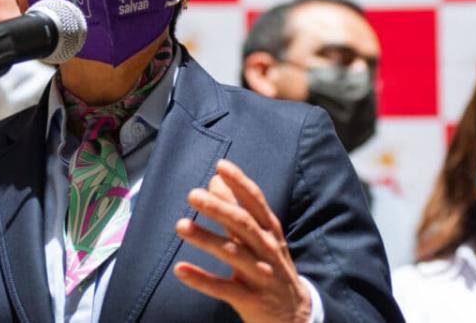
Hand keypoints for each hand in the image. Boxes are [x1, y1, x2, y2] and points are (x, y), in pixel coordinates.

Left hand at [174, 159, 310, 322]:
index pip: (256, 203)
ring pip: (232, 254)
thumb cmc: (271, 267)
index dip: (240, 184)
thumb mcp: (260, 237)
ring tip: (180, 226)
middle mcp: (267, 250)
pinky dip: (201, 280)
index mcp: (270, 231)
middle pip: (243, 225)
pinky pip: (223, 288)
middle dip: (219, 208)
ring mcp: (260, 275)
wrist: (296, 316)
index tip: (221, 166)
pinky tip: (180, 270)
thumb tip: (215, 180)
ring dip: (206, 239)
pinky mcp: (250, 300)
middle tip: (193, 195)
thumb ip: (237, 209)